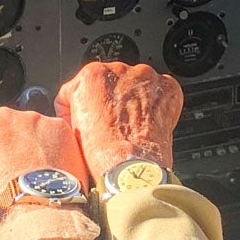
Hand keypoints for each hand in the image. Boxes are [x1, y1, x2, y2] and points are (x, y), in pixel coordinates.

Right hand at [0, 107, 90, 235]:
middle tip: (3, 180)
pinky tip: (44, 172)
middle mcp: (0, 117)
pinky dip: (48, 150)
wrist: (34, 216)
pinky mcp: (58, 128)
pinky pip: (50, 136)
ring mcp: (32, 120)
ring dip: (23, 149)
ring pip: (24, 133)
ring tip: (25, 178)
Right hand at [55, 61, 183, 178]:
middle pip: (109, 83)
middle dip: (108, 102)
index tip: (85, 121)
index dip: (78, 109)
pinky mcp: (167, 89)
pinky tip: (146, 123)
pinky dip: (154, 105)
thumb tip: (83, 113)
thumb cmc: (103, 154)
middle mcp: (119, 70)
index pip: (79, 87)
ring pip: (135, 86)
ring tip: (129, 127)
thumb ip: (76, 109)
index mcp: (91, 76)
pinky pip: (159, 92)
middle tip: (109, 126)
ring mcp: (145, 78)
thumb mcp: (72, 127)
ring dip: (131, 102)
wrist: (131, 168)